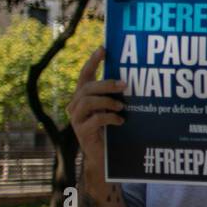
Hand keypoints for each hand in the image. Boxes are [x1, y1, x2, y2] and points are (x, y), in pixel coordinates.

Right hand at [67, 47, 124, 164]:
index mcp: (83, 97)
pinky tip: (120, 121)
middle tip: (125, 84)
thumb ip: (115, 96)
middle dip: (106, 83)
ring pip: (88, 101)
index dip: (93, 61)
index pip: (84, 75)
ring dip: (107, 101)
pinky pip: (95, 119)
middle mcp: (75, 105)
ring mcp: (76, 119)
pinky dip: (109, 117)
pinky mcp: (81, 132)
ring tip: (122, 106)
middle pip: (87, 87)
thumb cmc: (111, 131)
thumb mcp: (112, 110)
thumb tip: (130, 80)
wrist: (105, 158)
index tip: (103, 48)